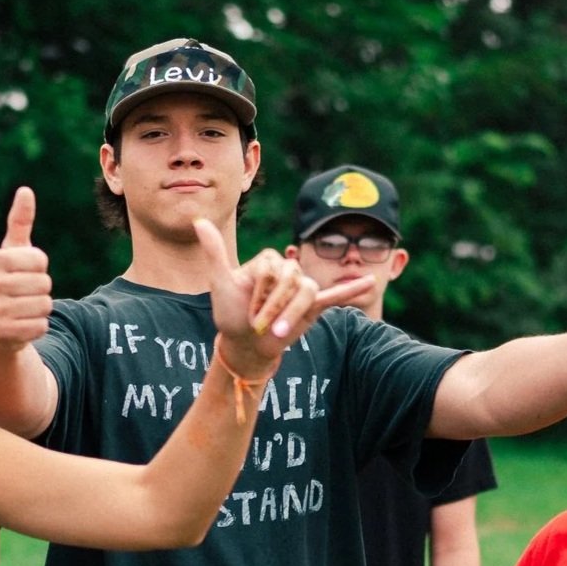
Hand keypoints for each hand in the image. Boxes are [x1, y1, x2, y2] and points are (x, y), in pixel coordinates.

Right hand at [0, 187, 51, 353]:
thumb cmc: (8, 282)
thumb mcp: (13, 252)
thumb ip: (20, 222)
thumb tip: (26, 191)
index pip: (39, 259)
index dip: (39, 268)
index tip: (24, 273)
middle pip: (44, 283)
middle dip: (42, 290)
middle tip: (25, 294)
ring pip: (44, 305)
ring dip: (41, 309)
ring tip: (23, 309)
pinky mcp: (3, 333)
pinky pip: (41, 326)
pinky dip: (38, 327)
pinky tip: (22, 325)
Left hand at [198, 221, 372, 377]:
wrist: (245, 344)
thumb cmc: (231, 314)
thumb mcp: (220, 282)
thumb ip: (214, 252)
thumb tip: (197, 220)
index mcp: (268, 261)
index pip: (271, 269)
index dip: (259, 293)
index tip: (245, 312)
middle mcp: (288, 270)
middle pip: (290, 280)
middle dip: (273, 306)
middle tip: (258, 327)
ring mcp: (302, 287)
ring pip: (307, 293)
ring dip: (291, 314)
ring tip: (276, 333)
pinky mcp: (314, 306)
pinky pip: (336, 295)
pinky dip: (351, 289)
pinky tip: (369, 282)